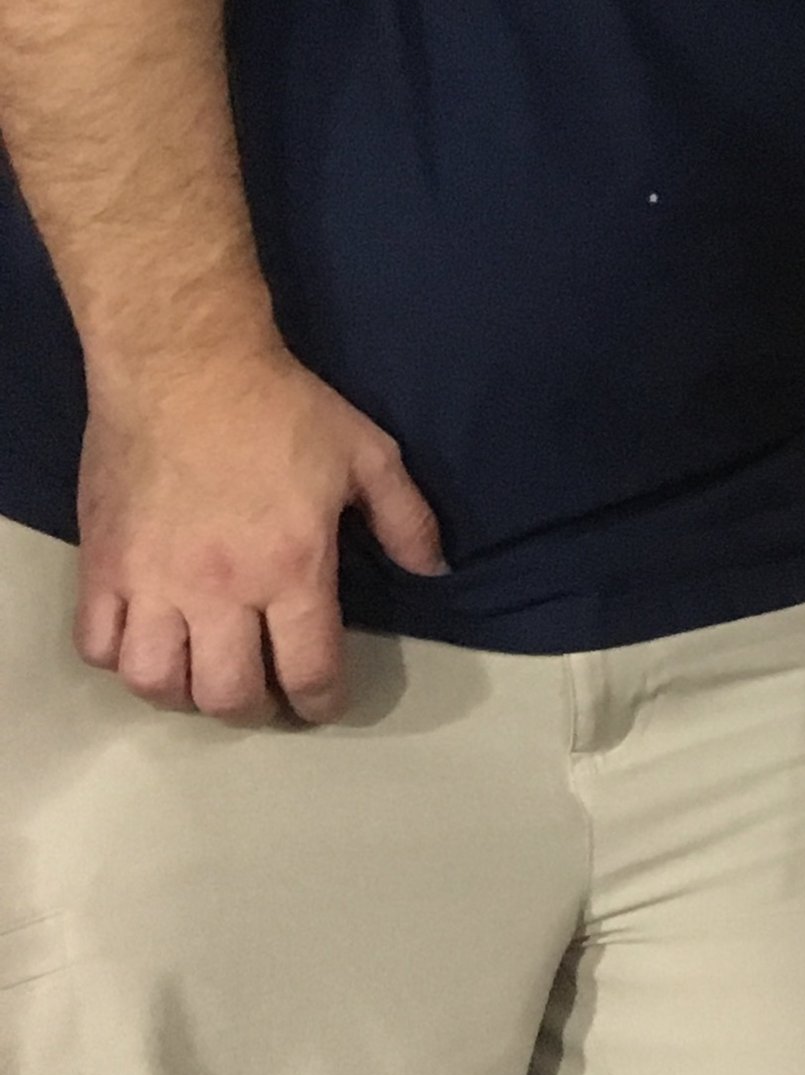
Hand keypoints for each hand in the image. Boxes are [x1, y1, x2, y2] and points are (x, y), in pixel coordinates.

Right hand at [74, 347, 445, 723]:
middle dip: (256, 709)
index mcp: (290, 567)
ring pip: (156, 684)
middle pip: (229, 694)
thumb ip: (405, 517)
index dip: (322, 701)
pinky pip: (98, 646)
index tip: (325, 702)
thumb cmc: (280, 407)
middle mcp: (219, 590)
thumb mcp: (366, 452)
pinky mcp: (103, 566)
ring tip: (205, 673)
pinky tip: (148, 642)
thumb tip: (435, 570)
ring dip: (185, 695)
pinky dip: (121, 660)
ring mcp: (152, 583)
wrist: (184, 365)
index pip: (308, 670)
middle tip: (266, 693)